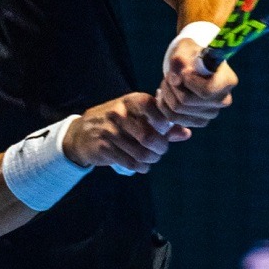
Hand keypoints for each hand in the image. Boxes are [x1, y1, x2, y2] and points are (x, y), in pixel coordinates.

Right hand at [62, 92, 191, 173]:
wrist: (82, 132)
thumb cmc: (116, 122)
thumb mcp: (136, 115)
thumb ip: (162, 124)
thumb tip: (186, 133)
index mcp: (131, 101)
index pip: (155, 110)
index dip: (165, 126)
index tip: (165, 132)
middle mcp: (119, 113)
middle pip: (150, 137)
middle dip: (160, 148)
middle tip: (160, 149)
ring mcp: (110, 131)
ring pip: (141, 153)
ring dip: (151, 159)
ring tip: (150, 158)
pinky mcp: (104, 148)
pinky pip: (131, 163)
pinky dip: (141, 167)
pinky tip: (141, 165)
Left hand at [156, 38, 237, 126]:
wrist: (191, 64)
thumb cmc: (190, 54)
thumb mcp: (184, 48)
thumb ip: (179, 60)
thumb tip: (176, 80)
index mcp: (227, 81)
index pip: (206, 91)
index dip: (188, 82)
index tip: (183, 71)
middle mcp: (223, 100)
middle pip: (186, 101)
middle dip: (172, 85)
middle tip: (170, 74)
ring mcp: (212, 113)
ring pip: (177, 110)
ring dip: (166, 93)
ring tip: (168, 81)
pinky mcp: (199, 121)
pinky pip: (173, 118)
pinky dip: (164, 104)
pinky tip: (166, 93)